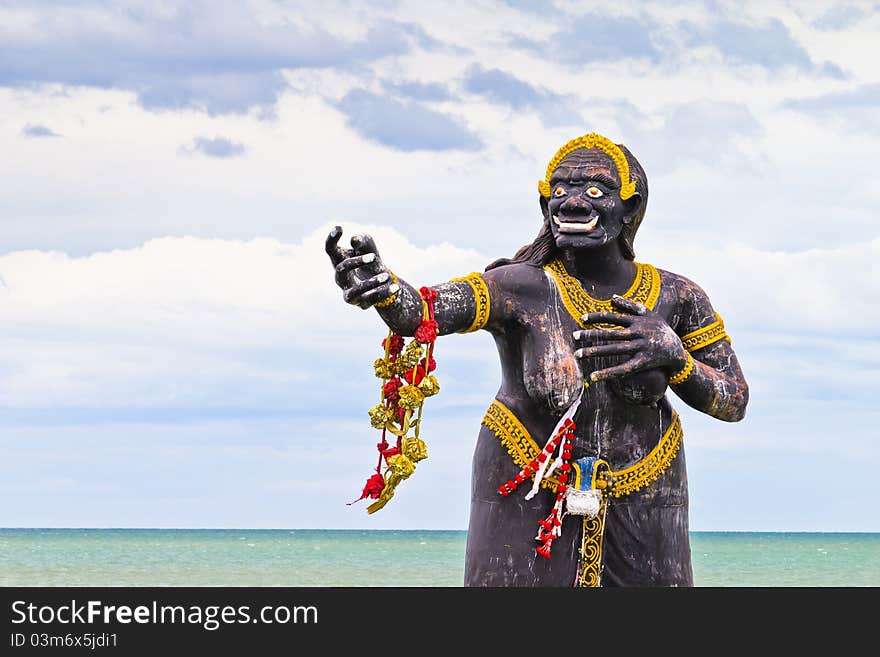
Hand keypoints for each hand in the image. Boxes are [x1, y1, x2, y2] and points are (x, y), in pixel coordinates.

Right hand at [325, 226, 398, 308]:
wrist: (382, 280)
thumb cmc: (371, 259)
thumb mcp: (368, 245)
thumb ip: (362, 241)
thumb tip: (355, 240)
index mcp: (339, 261)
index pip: (330, 250)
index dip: (331, 239)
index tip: (339, 227)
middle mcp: (341, 278)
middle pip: (340, 269)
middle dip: (356, 262)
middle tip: (374, 256)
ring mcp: (350, 293)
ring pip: (355, 291)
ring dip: (371, 283)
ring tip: (386, 276)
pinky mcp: (362, 304)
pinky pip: (372, 300)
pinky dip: (384, 293)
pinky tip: (396, 287)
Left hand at [572, 295, 687, 381]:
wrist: (678, 351)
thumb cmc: (661, 330)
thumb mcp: (650, 314)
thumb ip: (631, 305)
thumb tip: (612, 297)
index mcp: (638, 321)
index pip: (613, 317)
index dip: (597, 317)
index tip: (582, 319)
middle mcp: (638, 333)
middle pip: (610, 333)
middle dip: (591, 335)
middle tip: (574, 336)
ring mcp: (640, 348)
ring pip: (613, 350)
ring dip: (594, 352)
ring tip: (578, 354)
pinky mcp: (643, 363)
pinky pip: (622, 369)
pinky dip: (608, 373)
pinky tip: (593, 377)